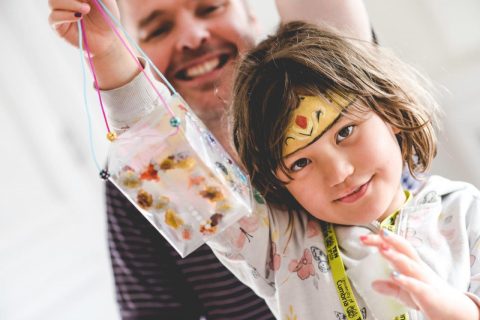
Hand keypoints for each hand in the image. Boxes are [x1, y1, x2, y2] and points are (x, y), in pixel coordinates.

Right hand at [48, 0, 138, 88]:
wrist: (108, 39)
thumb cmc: (107, 18)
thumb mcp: (106, 0)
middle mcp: (64, 1)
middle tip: (87, 3)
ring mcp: (60, 13)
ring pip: (52, 2)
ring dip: (70, 3)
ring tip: (86, 9)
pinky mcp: (58, 27)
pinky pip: (54, 17)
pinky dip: (66, 15)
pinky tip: (78, 17)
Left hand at [361, 230, 478, 319]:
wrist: (455, 312)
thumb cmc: (428, 297)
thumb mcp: (406, 292)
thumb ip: (390, 287)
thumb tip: (373, 284)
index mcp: (412, 264)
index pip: (396, 247)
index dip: (382, 240)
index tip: (364, 236)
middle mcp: (418, 268)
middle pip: (403, 249)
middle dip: (387, 240)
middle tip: (369, 236)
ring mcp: (423, 280)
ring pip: (409, 264)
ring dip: (395, 256)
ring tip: (381, 249)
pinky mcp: (428, 294)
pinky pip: (416, 285)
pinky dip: (405, 280)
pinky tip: (394, 276)